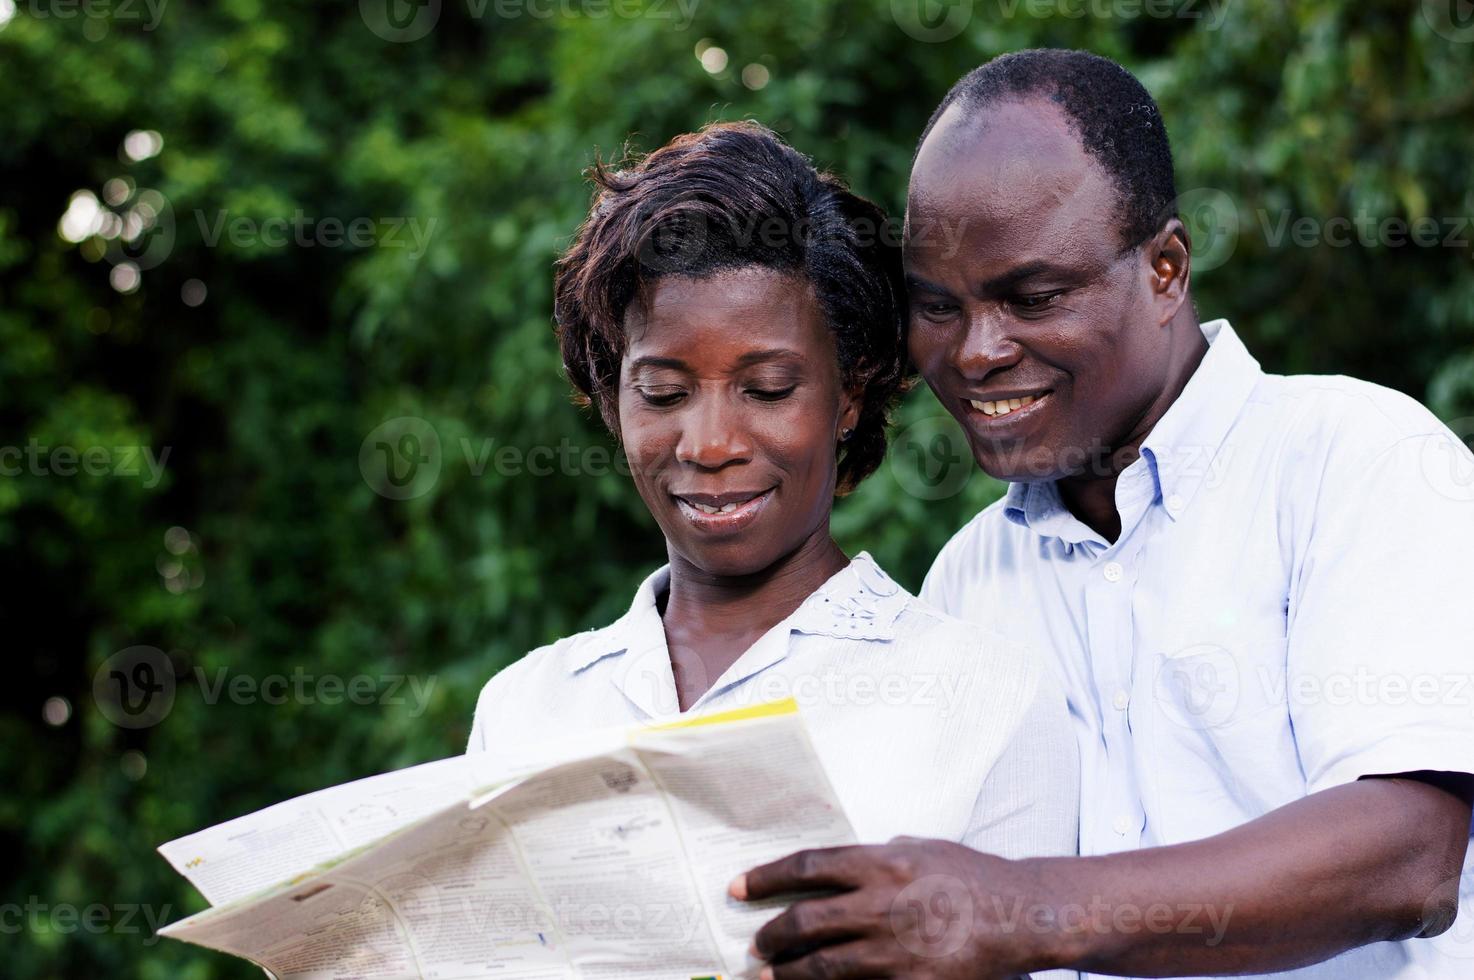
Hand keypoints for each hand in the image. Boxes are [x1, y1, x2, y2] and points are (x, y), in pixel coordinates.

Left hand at [729, 837, 1059, 979]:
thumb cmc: (969, 875)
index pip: (808, 867)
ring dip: (786, 974)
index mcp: (882, 862)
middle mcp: (882, 903)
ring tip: (767, 976)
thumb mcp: (918, 848)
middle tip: (757, 942)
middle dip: (771, 934)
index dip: (766, 877)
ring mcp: (895, 949)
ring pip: (822, 966)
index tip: (738, 887)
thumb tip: (830, 870)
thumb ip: (874, 858)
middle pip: (805, 920)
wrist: (1020, 915)